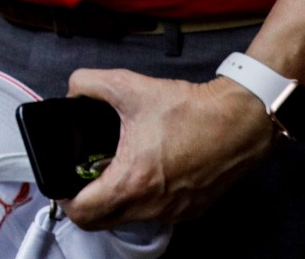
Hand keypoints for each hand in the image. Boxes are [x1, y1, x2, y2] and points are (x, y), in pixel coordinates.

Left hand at [63, 68, 275, 228]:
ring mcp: (175, 212)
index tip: (63, 181)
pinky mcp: (193, 210)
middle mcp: (153, 206)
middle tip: (84, 176)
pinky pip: (156, 212)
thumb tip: (74, 91)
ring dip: (116, 200)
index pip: (83, 213)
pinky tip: (145, 170)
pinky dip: (143, 198)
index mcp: (133, 182)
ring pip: (130, 218)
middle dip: (86, 202)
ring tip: (114, 170)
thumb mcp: (128, 86)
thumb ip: (87, 83)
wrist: (241, 121)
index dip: (64, 197)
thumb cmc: (192, 110)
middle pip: (102, 221)